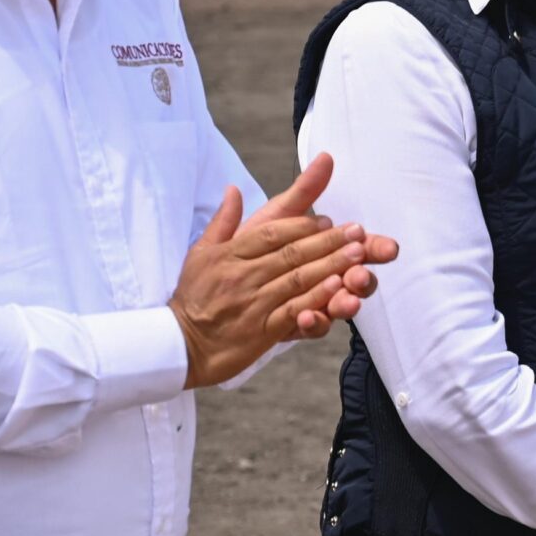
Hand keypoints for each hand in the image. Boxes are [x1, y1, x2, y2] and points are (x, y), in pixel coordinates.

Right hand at [168, 153, 398, 388]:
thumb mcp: (201, 253)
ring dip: (330, 265)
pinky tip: (337, 289)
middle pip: (292, 253)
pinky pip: (292, 311)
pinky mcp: (260, 330)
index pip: (271, 233)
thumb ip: (223, 221)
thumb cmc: (193, 297)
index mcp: (230, 253)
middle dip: (328, 241)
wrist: (178, 345)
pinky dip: (315, 299)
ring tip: (358, 254)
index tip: (330, 220)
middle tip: (358, 232)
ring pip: (297, 280)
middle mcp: (242, 275)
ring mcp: (252, 302)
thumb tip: (233, 189)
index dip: (303, 225)